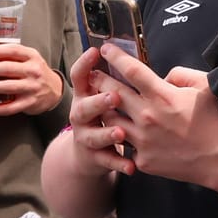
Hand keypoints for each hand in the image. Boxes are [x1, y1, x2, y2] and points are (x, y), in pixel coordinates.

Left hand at [0, 42, 63, 115]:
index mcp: (33, 57)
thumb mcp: (31, 59)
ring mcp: (32, 88)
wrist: (55, 91)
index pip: (14, 50)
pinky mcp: (29, 103)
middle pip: (8, 68)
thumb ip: (14, 56)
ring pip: (8, 87)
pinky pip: (10, 107)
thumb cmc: (37, 73)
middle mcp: (33, 71)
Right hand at [68, 47, 137, 175]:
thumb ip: (117, 80)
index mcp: (85, 95)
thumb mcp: (104, 97)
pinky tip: (132, 166)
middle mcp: (81, 115)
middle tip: (114, 96)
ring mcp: (85, 137)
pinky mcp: (94, 158)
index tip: (96, 51)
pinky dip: (119, 163)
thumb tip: (137, 60)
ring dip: (107, 134)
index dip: (85, 63)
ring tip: (121, 133)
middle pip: (84, 107)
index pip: (80, 76)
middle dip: (98, 101)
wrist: (87, 154)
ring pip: (93, 136)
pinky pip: (107, 160)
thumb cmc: (105, 116)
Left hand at [84, 44, 217, 188]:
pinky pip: (126, 146)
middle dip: (100, 80)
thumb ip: (180, 74)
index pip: (131, 70)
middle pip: (112, 92)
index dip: (115, 57)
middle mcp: (147, 116)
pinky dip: (124, 139)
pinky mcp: (143, 159)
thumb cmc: (213, 121)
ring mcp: (143, 140)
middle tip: (93, 75)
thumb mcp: (204, 86)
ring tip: (100, 104)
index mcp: (162, 95)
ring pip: (111, 121)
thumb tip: (163, 77)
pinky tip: (120, 134)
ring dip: (104, 110)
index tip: (106, 50)